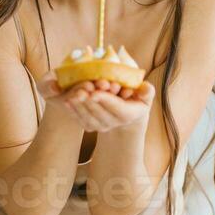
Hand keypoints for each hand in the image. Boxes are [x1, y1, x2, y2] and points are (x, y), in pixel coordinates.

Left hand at [37, 71, 154, 132]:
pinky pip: (81, 120)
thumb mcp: (145, 94)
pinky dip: (73, 111)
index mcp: (128, 114)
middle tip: (80, 91)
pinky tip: (67, 102)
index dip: (106, 100)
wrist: (126, 113)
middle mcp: (114, 123)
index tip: (95, 93)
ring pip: (89, 118)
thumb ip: (147, 91)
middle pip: (100, 113)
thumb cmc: (136, 98)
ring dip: (79, 107)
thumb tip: (146, 87)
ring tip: (72, 95)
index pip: (117, 107)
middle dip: (89, 102)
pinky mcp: (91, 126)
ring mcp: (102, 126)